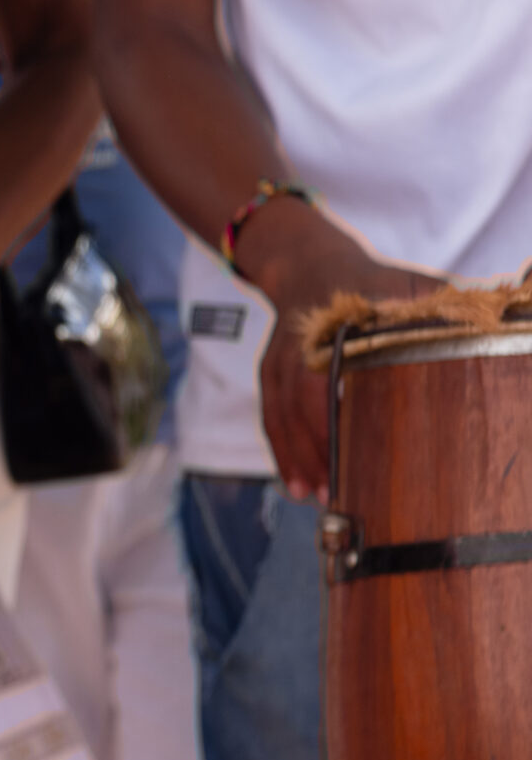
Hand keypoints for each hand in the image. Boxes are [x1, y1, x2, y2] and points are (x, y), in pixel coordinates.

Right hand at [237, 203, 435, 498]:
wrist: (310, 264)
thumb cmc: (371, 280)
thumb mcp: (406, 287)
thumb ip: (439, 310)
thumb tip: (491, 327)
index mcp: (336, 325)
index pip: (332, 376)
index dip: (335, 417)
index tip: (353, 452)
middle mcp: (300, 344)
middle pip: (299, 404)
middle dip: (314, 448)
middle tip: (337, 491)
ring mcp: (279, 359)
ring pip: (280, 414)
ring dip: (295, 457)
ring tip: (314, 496)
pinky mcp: (269, 372)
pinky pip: (270, 416)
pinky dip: (282, 451)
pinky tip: (297, 482)